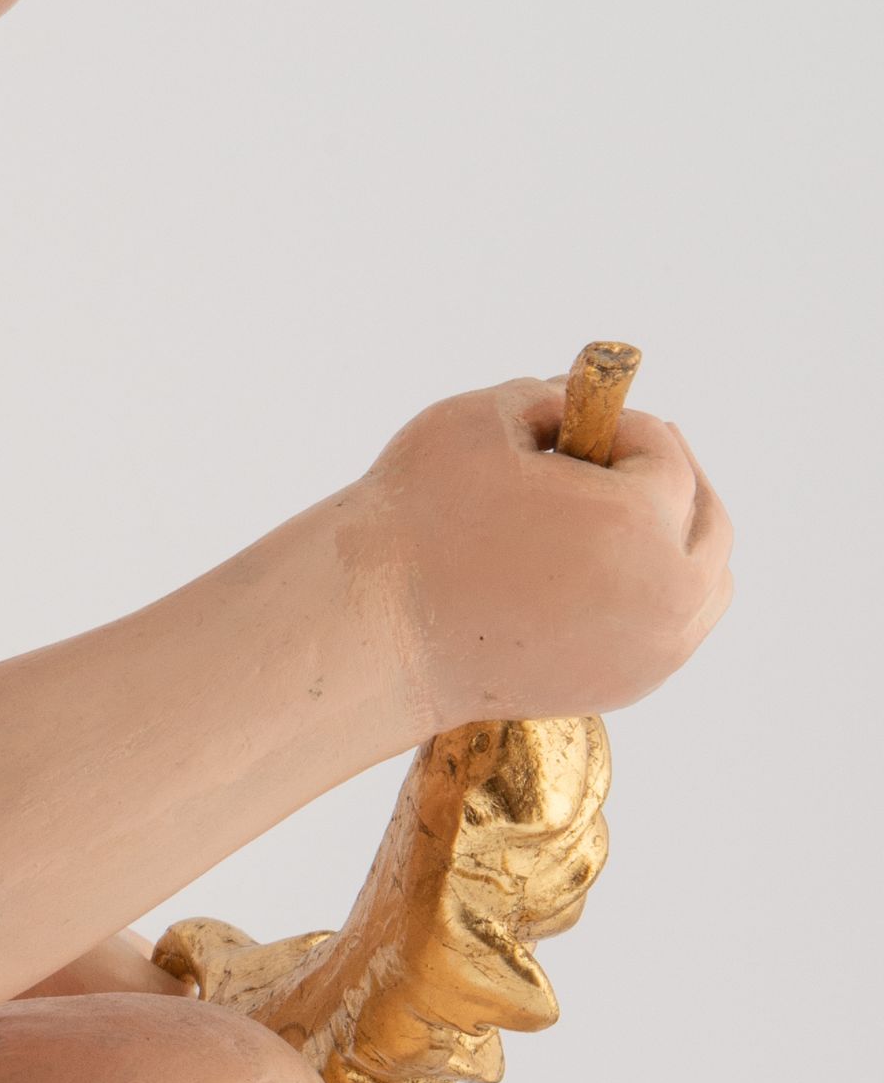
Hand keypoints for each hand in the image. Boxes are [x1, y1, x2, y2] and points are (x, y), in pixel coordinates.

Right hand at [340, 379, 733, 732]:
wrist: (376, 634)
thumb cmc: (417, 523)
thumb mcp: (484, 418)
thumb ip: (551, 396)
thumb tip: (584, 412)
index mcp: (639, 523)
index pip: (664, 453)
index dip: (620, 426)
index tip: (579, 422)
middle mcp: (665, 595)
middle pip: (706, 518)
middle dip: (668, 476)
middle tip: (622, 453)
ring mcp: (653, 650)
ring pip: (707, 580)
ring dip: (679, 538)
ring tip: (627, 513)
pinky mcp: (628, 686)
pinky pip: (675, 627)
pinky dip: (659, 590)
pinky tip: (612, 567)